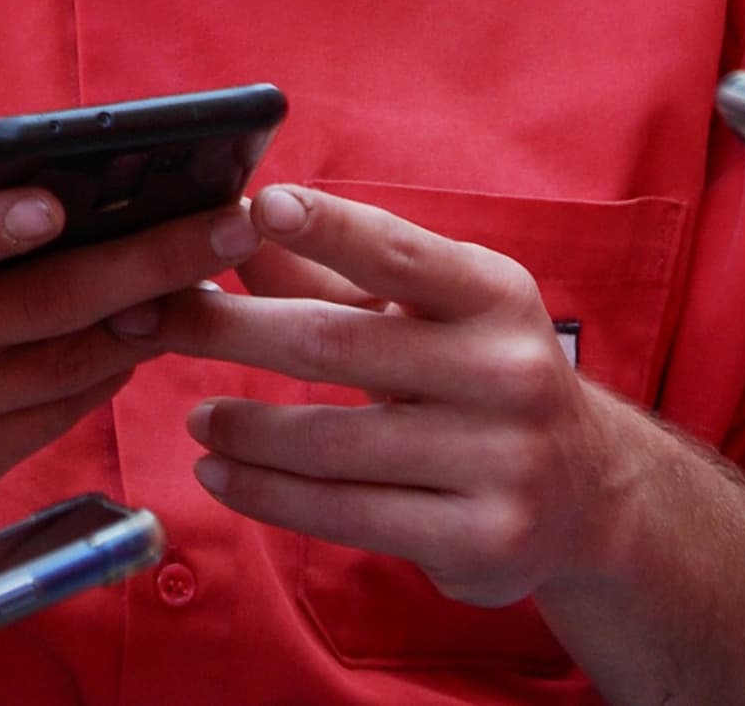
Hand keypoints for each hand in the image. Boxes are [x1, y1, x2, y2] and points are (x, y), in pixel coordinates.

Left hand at [153, 183, 595, 610]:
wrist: (586, 492)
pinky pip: (344, 515)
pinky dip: (267, 493)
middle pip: (337, 345)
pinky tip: (222, 473)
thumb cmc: (477, 374)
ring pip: (329, 443)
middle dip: (231, 331)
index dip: (327, 226)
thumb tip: (234, 227)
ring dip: (243, 428)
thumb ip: (333, 274)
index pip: (398, 251)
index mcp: (495, 294)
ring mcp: (499, 461)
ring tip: (194, 417)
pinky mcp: (478, 538)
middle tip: (157, 319)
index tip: (256, 206)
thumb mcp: (427, 311)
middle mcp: (507, 371)